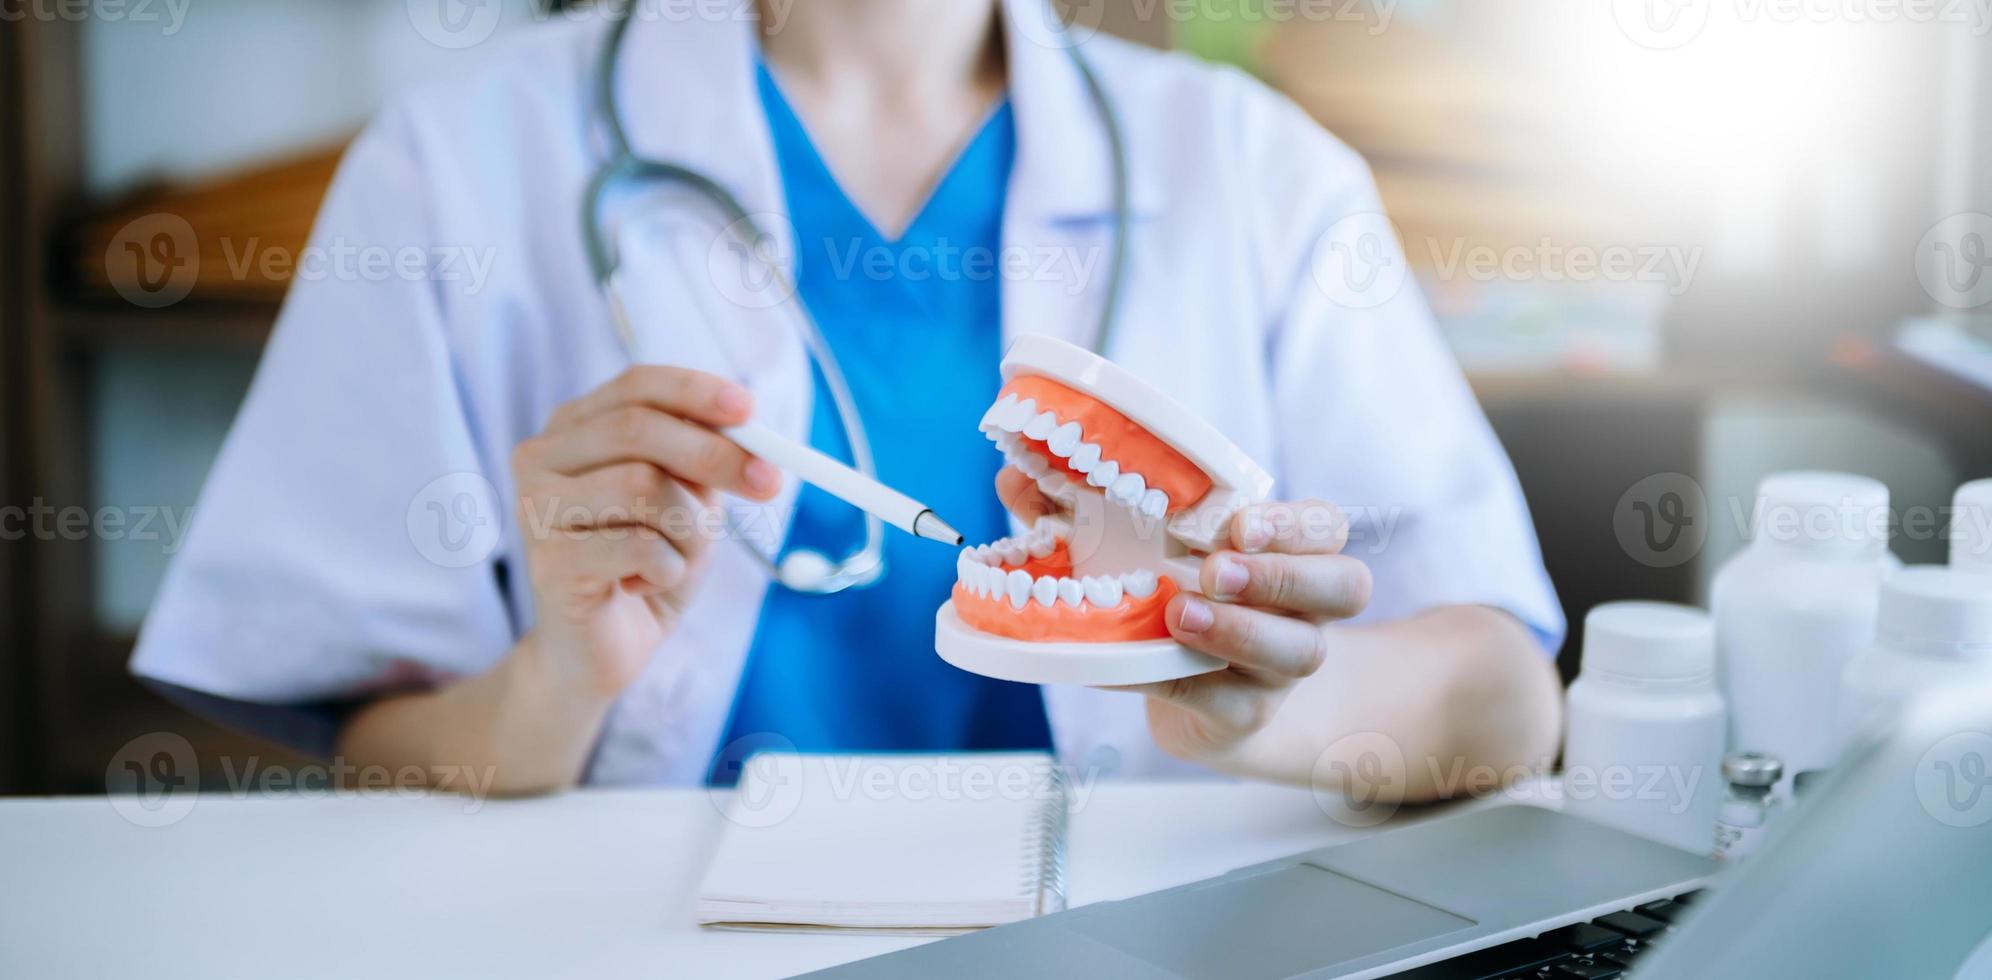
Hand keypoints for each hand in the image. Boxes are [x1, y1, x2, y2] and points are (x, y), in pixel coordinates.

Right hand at [510, 366, 780, 699]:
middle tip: (768, 483)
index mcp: (574, 429)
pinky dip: (668, 568)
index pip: (636, 387)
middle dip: (715, 454)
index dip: (695, 392)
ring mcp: (536, 509)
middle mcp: (542, 458)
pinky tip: (648, 584)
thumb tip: (755, 434)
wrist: (599, 652)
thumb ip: (704, 461)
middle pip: (639, 429)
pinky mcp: (548, 562)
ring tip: (681, 559)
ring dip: (690, 530)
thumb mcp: (684, 503)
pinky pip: (639, 546)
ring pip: (643, 486)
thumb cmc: (643, 569)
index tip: (751, 409)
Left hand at [996, 472, 1371, 768]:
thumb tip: (1014, 481)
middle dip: (1284, 573)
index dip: (1297, 525)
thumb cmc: (1178, 598)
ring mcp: (1280, 667)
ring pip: (1298, 652)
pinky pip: (1217, 698)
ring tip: (1181, 615)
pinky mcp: (1243, 713)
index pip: (1328, 527)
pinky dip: (1166, 677)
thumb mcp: (1142, 547)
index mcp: (1292, 552)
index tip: (1239, 524)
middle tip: (1216, 568)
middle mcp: (1304, 609)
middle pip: (1343, 586)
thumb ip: (1084, 509)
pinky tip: (1122, 661)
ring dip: (1239, 630)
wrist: (1202, 700)